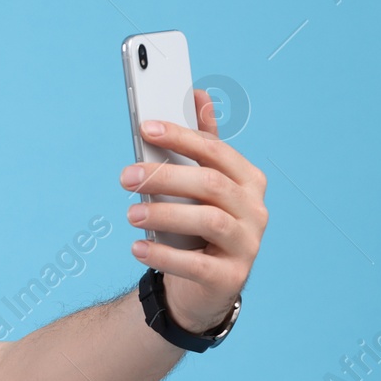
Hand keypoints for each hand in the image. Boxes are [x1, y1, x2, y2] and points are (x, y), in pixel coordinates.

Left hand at [119, 88, 268, 332]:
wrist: (202, 287)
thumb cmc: (197, 227)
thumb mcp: (199, 185)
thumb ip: (201, 144)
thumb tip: (197, 93)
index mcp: (247, 180)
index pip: (216, 151)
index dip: (182, 136)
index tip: (146, 127)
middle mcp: (255, 210)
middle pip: (210, 183)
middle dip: (164, 176)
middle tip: (125, 176)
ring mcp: (247, 244)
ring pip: (209, 220)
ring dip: (164, 214)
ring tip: (130, 214)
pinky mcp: (231, 277)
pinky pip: (196, 264)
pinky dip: (163, 254)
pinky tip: (137, 247)